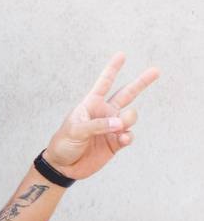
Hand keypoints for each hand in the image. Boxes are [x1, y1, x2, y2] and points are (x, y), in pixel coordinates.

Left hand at [42, 52, 159, 180]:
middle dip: (141, 82)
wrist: (64, 166)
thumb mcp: (75, 130)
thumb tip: (121, 123)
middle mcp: (104, 112)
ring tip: (120, 128)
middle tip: (156, 70)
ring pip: (130, 116)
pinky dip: (129, 136)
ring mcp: (111, 127)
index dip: (113, 69)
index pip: (104, 83)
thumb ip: (98, 125)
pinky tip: (123, 139)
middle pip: (127, 94)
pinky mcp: (116, 142)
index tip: (122, 55)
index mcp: (91, 104)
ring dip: (129, 119)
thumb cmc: (63, 143)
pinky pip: (129, 135)